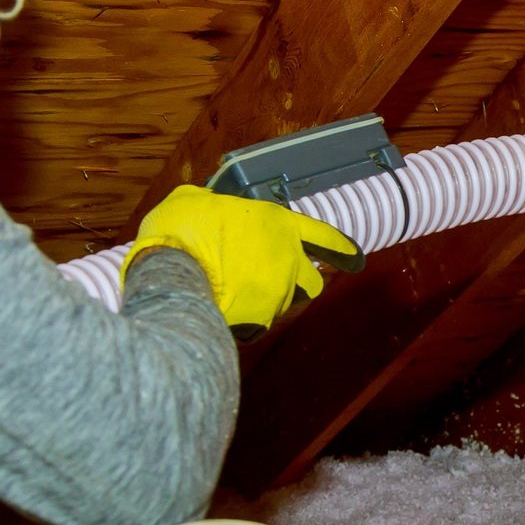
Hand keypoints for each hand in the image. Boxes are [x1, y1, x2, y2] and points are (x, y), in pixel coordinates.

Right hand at [122, 185, 364, 333]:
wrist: (169, 270)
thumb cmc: (181, 229)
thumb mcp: (194, 200)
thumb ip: (213, 203)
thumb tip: (205, 204)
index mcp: (280, 224)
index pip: (325, 236)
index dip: (342, 249)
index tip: (354, 259)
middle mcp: (288, 259)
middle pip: (313, 281)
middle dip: (300, 284)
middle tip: (275, 282)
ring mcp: (278, 291)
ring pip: (285, 304)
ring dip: (269, 302)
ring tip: (239, 297)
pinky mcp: (262, 319)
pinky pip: (259, 324)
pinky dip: (246, 322)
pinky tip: (226, 315)